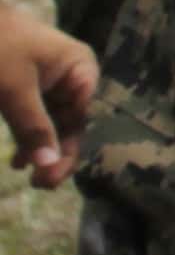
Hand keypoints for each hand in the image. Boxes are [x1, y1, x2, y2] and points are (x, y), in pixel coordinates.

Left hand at [0, 2, 93, 182]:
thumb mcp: (13, 90)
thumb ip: (33, 128)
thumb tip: (48, 167)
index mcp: (80, 69)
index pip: (82, 117)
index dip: (68, 150)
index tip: (50, 179)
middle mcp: (73, 76)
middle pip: (70, 124)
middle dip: (55, 154)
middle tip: (41, 185)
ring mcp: (52, 81)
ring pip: (53, 124)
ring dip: (40, 150)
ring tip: (30, 177)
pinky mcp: (30, 87)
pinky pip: (36, 117)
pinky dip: (28, 138)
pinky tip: (19, 161)